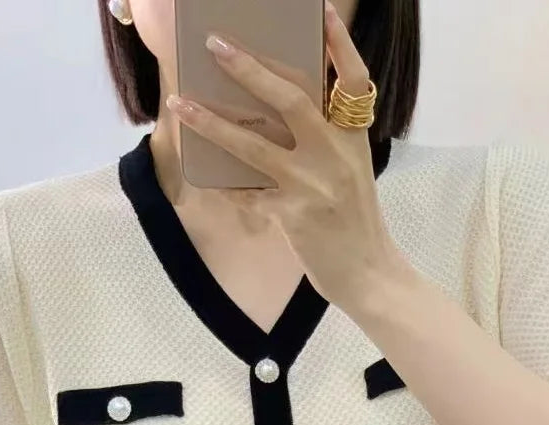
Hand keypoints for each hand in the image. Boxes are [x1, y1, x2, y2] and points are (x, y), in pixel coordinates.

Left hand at [166, 0, 404, 308]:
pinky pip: (247, 193)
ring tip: (180, 103)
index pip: (352, 79)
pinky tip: (202, 174)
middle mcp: (335, 154)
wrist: (368, 273)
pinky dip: (224, 184)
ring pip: (253, 144)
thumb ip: (325, 140)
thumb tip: (275, 113)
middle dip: (248, 68)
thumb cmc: (355, 222)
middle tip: (216, 44)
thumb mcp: (351, 171)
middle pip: (290, 98)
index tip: (322, 11)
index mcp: (354, 138)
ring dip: (211, 122)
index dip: (339, 44)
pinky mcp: (293, 215)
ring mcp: (313, 184)